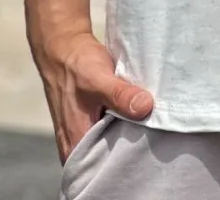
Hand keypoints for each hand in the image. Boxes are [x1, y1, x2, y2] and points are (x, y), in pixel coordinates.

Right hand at [31, 28, 155, 163]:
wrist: (64, 47)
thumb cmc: (76, 65)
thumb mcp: (99, 79)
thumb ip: (120, 95)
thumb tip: (145, 107)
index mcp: (75, 144)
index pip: (102, 172)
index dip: (124, 166)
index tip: (147, 152)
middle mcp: (77, 144)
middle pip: (109, 159)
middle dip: (130, 150)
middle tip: (155, 138)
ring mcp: (85, 132)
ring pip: (112, 143)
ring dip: (128, 135)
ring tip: (150, 127)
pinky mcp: (93, 120)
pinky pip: (112, 129)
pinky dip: (125, 124)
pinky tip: (140, 116)